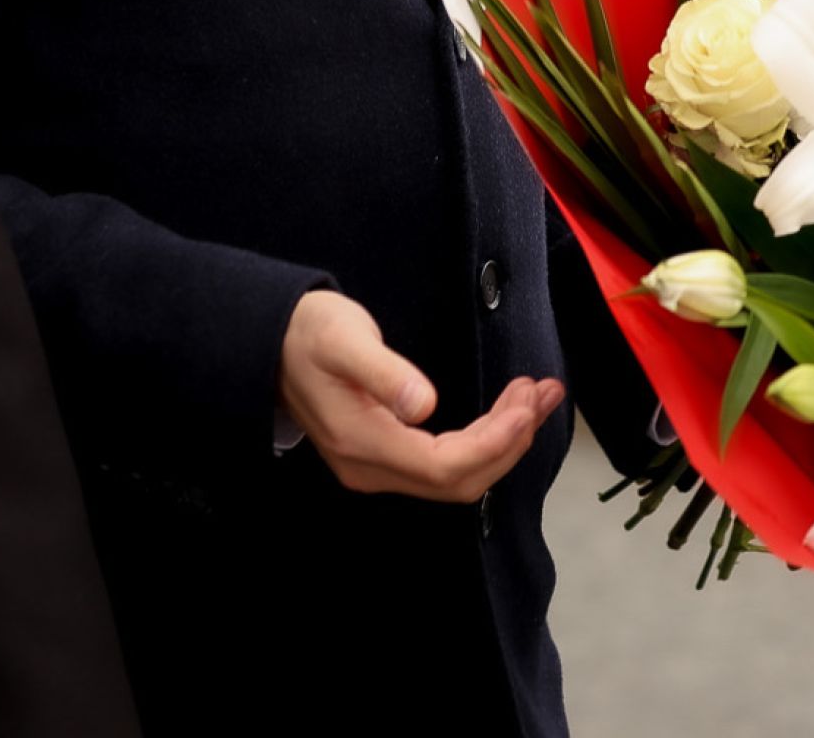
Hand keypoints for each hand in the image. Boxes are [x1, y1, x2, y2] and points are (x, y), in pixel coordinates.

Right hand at [276, 289, 563, 502]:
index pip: (444, 466)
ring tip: (534, 396)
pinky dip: (484, 441)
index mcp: (363, 444)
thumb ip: (383, 372)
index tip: (528, 402)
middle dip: (510, 440)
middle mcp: (371, 468)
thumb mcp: (343, 340)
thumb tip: (424, 404)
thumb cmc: (308, 333)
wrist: (271, 341)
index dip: (494, 442)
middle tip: (543, 391)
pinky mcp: (384, 455)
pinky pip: (445, 465)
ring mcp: (376, 467)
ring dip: (503, 441)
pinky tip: (503, 414)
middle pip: (458, 481)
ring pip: (456, 477)